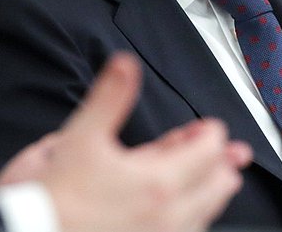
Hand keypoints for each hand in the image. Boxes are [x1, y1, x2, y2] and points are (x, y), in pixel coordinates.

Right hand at [0, 53, 251, 231]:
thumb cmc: (47, 198)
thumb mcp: (76, 137)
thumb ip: (108, 98)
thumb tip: (125, 65)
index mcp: (155, 180)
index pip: (204, 152)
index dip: (211, 134)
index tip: (210, 127)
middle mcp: (165, 215)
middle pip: (214, 187)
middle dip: (223, 165)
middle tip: (234, 155)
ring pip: (203, 216)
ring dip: (214, 194)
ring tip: (223, 184)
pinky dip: (193, 219)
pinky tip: (188, 216)